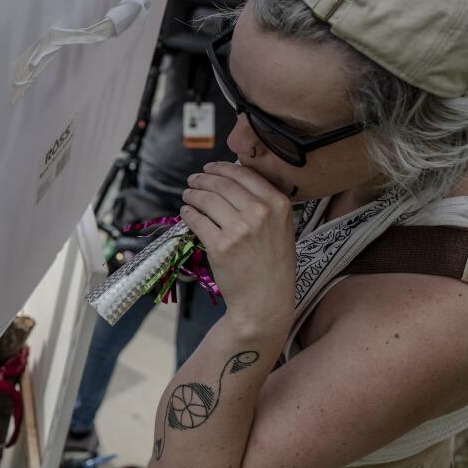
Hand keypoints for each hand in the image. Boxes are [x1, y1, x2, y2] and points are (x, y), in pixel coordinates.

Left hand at [179, 163, 295, 332]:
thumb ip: (264, 202)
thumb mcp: (281, 227)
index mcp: (278, 204)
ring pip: (206, 200)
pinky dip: (188, 213)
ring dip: (192, 194)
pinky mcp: (220, 246)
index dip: (221, 168)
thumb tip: (234, 177)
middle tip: (193, 180)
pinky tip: (186, 212)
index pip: (244, 174)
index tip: (209, 168)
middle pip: (222, 185)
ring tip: (187, 194)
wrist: (266, 300)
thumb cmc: (273, 264)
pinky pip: (197, 221)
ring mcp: (239, 230)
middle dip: (202, 179)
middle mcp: (260, 213)